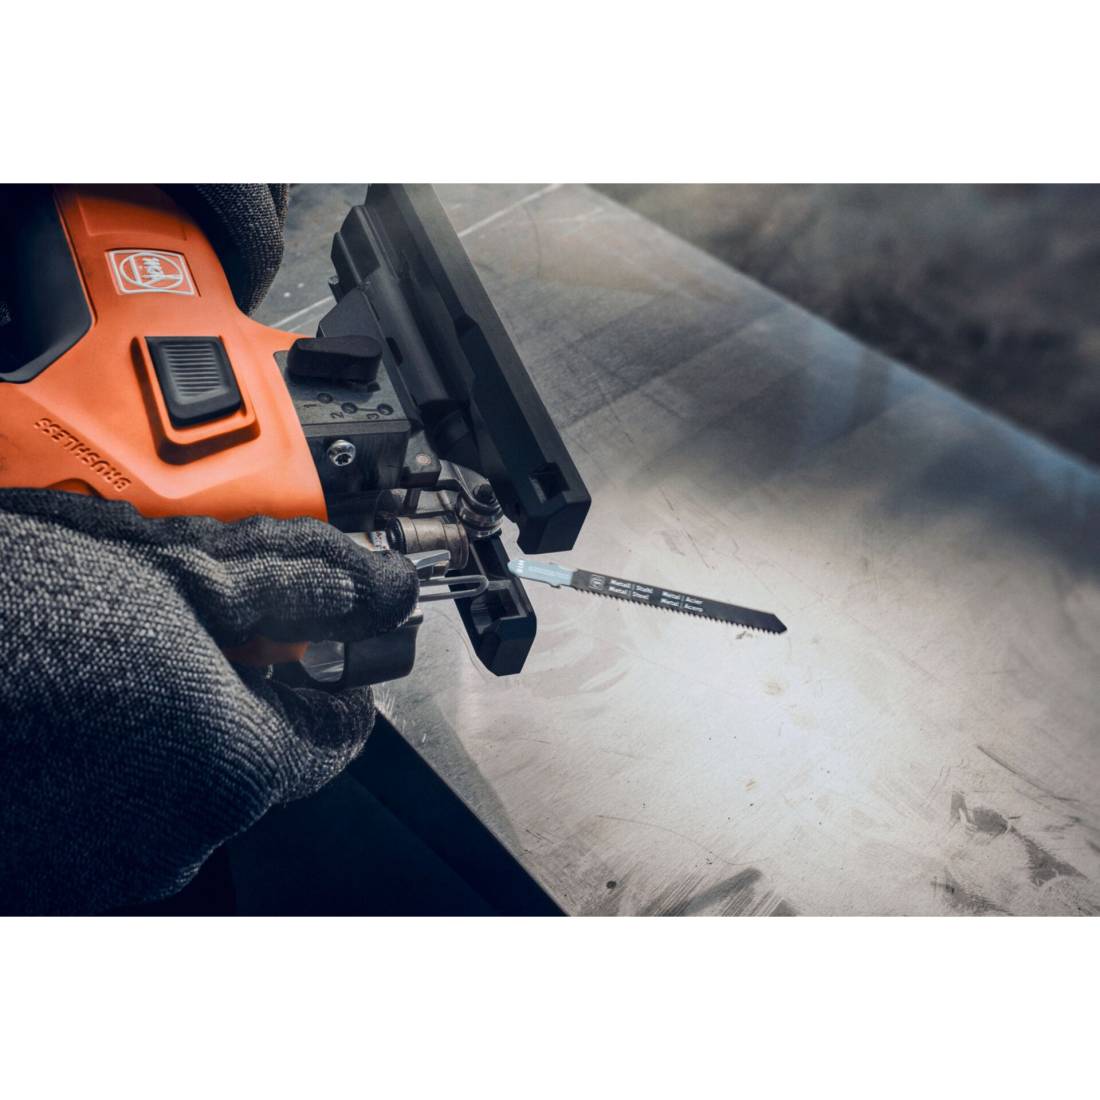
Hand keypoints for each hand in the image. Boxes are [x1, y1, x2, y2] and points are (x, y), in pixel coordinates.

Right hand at [0, 490, 417, 913]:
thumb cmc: (12, 613)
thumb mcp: (177, 576)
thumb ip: (296, 590)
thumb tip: (371, 588)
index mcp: (232, 767)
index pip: (340, 734)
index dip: (332, 679)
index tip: (315, 646)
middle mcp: (180, 839)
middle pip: (261, 755)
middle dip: (244, 690)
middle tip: (197, 629)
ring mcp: (108, 866)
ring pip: (189, 784)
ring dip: (174, 725)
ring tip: (116, 664)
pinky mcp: (52, 872)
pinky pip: (120, 812)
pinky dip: (119, 764)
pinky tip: (77, 709)